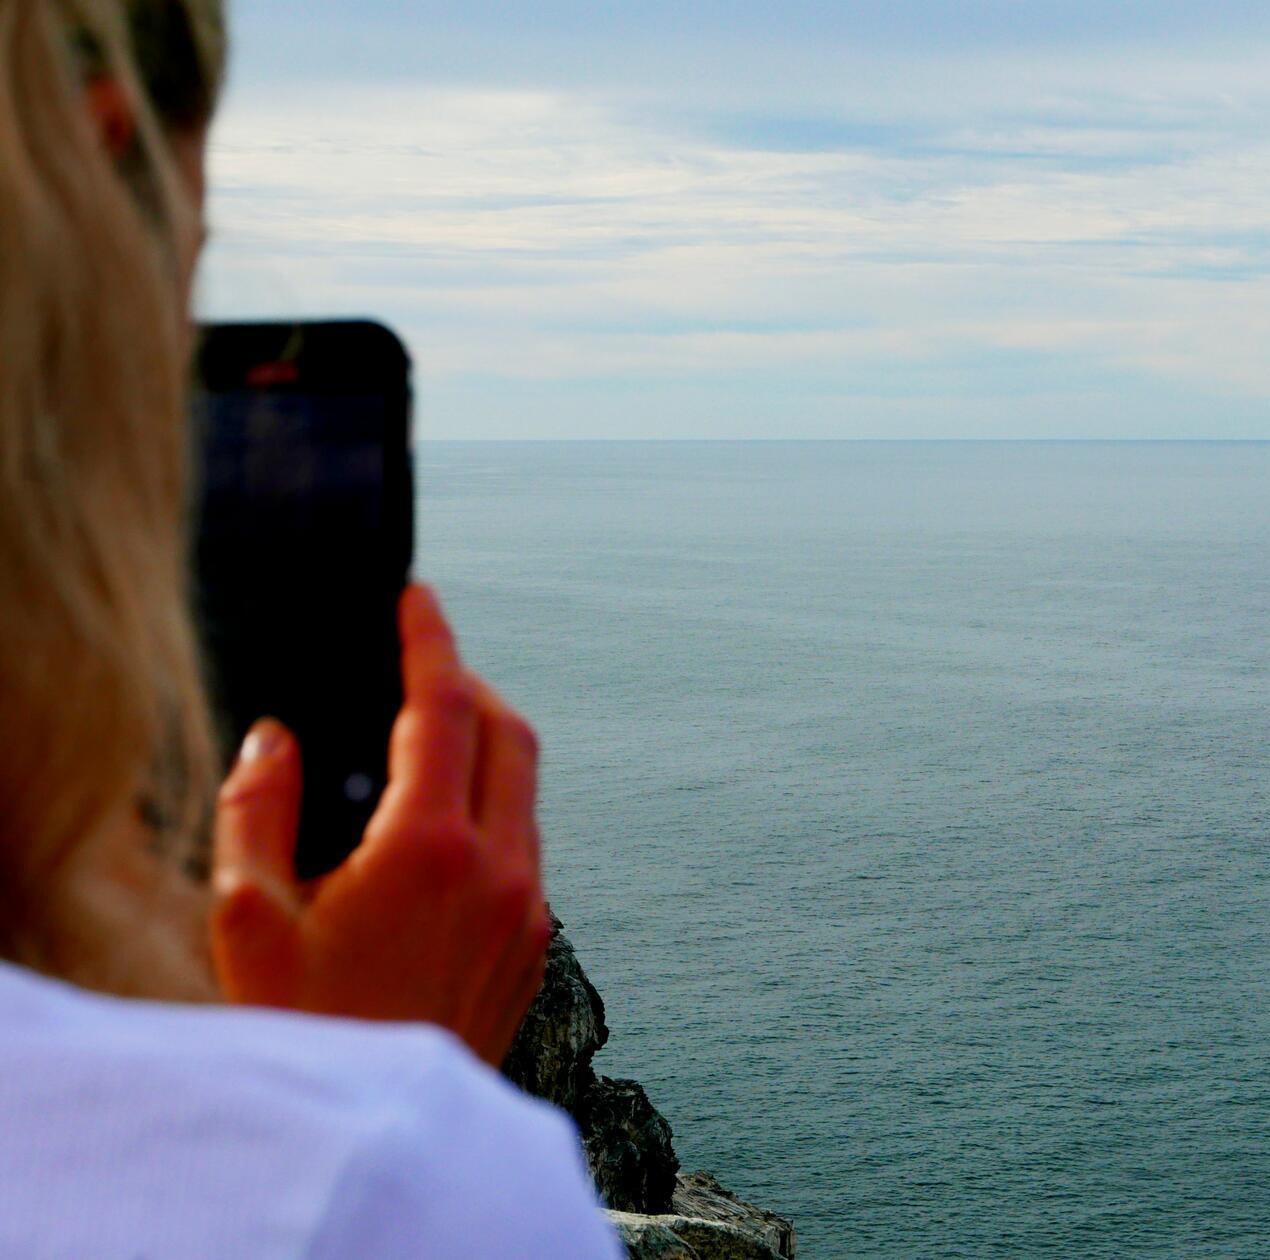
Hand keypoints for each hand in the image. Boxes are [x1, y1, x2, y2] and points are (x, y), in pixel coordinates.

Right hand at [210, 585, 551, 1063]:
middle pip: (512, 734)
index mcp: (432, 849)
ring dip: (487, 751)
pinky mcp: (537, 948)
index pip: (447, 707)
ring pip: (528, 793)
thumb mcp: (249, 920)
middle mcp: (503, 870)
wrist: (380, 1135)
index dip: (431, 640)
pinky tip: (438, 834)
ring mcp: (531, 911)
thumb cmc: (306, 1031)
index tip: (418, 597)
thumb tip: (279, 737)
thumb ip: (260, 810)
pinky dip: (494, 811)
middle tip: (421, 670)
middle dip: (471, 686)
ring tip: (422, 750)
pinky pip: (528, 846)